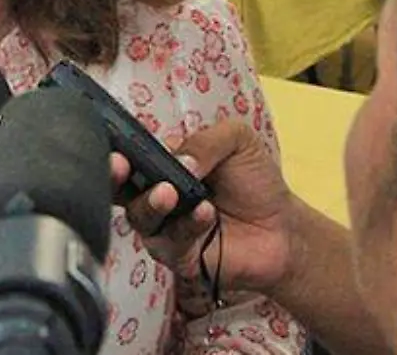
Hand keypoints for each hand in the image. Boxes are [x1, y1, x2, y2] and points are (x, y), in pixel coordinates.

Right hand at [115, 119, 296, 294]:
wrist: (283, 228)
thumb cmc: (255, 182)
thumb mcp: (237, 142)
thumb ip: (205, 141)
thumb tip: (177, 159)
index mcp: (162, 164)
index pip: (129, 154)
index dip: (117, 150)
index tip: (117, 146)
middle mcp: (155, 194)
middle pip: (119, 188)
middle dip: (113, 177)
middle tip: (120, 166)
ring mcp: (163, 227)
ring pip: (140, 217)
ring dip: (151, 203)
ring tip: (170, 192)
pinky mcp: (177, 256)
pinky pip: (171, 242)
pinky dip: (186, 225)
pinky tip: (205, 213)